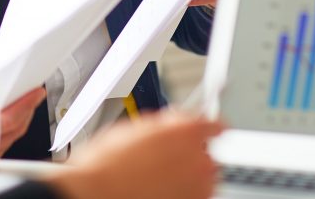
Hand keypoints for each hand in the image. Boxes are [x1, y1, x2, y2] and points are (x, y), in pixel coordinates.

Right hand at [47, 112, 222, 198]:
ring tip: (160, 174)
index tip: (207, 127)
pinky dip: (185, 190)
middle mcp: (198, 158)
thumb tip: (172, 123)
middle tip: (167, 154)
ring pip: (204, 174)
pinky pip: (196, 193)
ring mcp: (198, 186)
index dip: (208, 124)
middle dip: (191, 150)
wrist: (98, 192)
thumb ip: (165, 124)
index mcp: (186, 131)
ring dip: (189, 172)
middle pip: (208, 150)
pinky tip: (162, 188)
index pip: (216, 124)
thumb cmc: (107, 164)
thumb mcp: (135, 126)